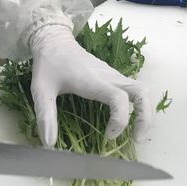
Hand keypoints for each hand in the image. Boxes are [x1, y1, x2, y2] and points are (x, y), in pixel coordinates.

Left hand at [29, 25, 152, 146]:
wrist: (54, 41)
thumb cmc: (48, 65)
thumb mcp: (41, 90)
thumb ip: (45, 116)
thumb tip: (49, 144)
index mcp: (93, 81)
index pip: (119, 99)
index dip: (119, 121)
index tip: (108, 136)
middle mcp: (109, 77)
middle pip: (142, 93)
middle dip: (145, 118)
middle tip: (137, 139)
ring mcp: (113, 75)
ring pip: (142, 90)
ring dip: (145, 112)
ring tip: (137, 133)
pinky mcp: (113, 76)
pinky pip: (135, 89)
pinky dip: (138, 105)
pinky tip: (128, 120)